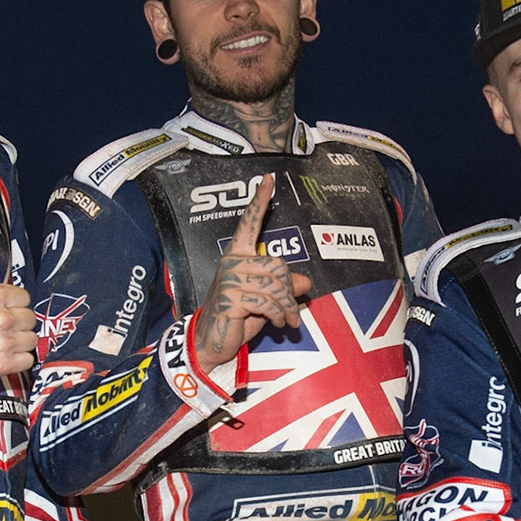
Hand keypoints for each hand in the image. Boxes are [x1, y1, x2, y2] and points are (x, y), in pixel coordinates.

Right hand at [0, 228, 37, 383]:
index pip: (24, 297)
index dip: (13, 302)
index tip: (0, 308)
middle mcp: (1, 318)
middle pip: (30, 318)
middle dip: (17, 320)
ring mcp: (3, 343)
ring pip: (31, 338)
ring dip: (19, 340)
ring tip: (0, 339)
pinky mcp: (3, 364)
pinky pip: (28, 359)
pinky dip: (18, 358)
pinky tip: (2, 353)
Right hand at [192, 174, 310, 374]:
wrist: (213, 342)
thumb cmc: (238, 318)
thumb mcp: (266, 300)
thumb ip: (284, 288)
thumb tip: (307, 283)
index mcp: (238, 255)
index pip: (250, 223)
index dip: (260, 201)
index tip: (269, 178)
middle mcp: (232, 262)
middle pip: (278, 266)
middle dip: (290, 291)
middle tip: (294, 311)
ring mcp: (231, 280)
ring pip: (276, 286)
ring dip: (288, 308)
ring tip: (289, 321)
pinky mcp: (232, 298)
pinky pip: (269, 302)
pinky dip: (280, 316)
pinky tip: (279, 324)